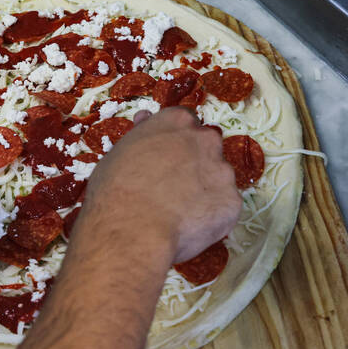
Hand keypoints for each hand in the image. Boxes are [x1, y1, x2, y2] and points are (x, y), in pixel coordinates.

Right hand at [78, 107, 240, 263]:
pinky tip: (187, 225)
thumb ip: (142, 135)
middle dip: (194, 163)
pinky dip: (210, 216)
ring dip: (203, 190)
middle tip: (171, 186)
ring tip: (178, 211)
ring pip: (217, 178)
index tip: (164, 157)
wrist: (132, 229)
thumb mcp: (120, 151)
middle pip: (206, 147)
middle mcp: (205, 139)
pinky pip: (222, 207)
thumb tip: (145, 118)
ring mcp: (223, 171)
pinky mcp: (232, 202)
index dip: (174, 142)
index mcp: (177, 121)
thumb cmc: (115, 189)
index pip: (185, 122)